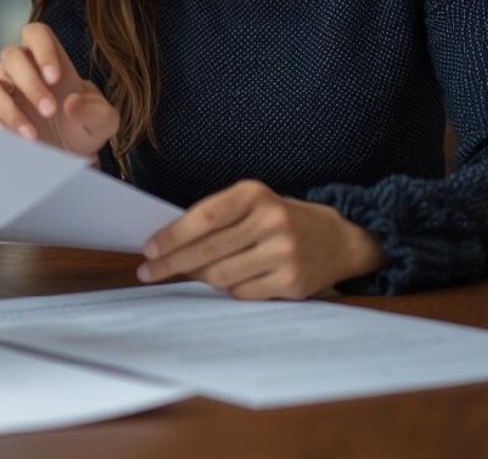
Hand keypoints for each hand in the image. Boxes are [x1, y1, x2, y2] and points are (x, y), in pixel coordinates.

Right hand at [0, 23, 118, 158]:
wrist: (69, 156)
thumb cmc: (85, 129)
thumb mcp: (104, 122)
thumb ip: (96, 110)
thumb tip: (71, 103)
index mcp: (50, 61)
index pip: (36, 33)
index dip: (42, 49)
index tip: (55, 78)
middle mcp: (22, 70)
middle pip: (10, 55)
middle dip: (29, 83)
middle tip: (50, 111)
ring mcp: (3, 91)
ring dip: (10, 110)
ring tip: (33, 137)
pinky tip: (14, 142)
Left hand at [138, 180, 385, 299]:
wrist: (339, 240)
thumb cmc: (281, 219)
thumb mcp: (253, 204)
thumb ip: (216, 218)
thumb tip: (168, 244)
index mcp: (255, 195)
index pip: (203, 218)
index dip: (172, 236)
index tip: (148, 249)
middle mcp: (271, 222)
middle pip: (208, 250)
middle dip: (171, 263)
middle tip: (148, 272)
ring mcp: (284, 254)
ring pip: (221, 275)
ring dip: (201, 277)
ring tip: (194, 273)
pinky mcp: (292, 282)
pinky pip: (242, 293)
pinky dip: (229, 289)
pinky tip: (231, 280)